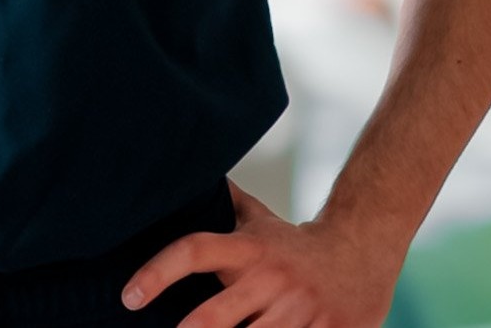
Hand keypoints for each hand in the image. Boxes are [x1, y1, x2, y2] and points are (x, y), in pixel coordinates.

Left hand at [119, 179, 404, 327]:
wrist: (360, 252)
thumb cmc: (295, 243)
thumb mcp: (260, 220)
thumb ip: (226, 205)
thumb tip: (186, 177)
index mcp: (247, 249)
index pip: (194, 251)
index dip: (158, 272)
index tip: (130, 295)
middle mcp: (268, 281)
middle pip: (217, 315)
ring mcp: (297, 312)